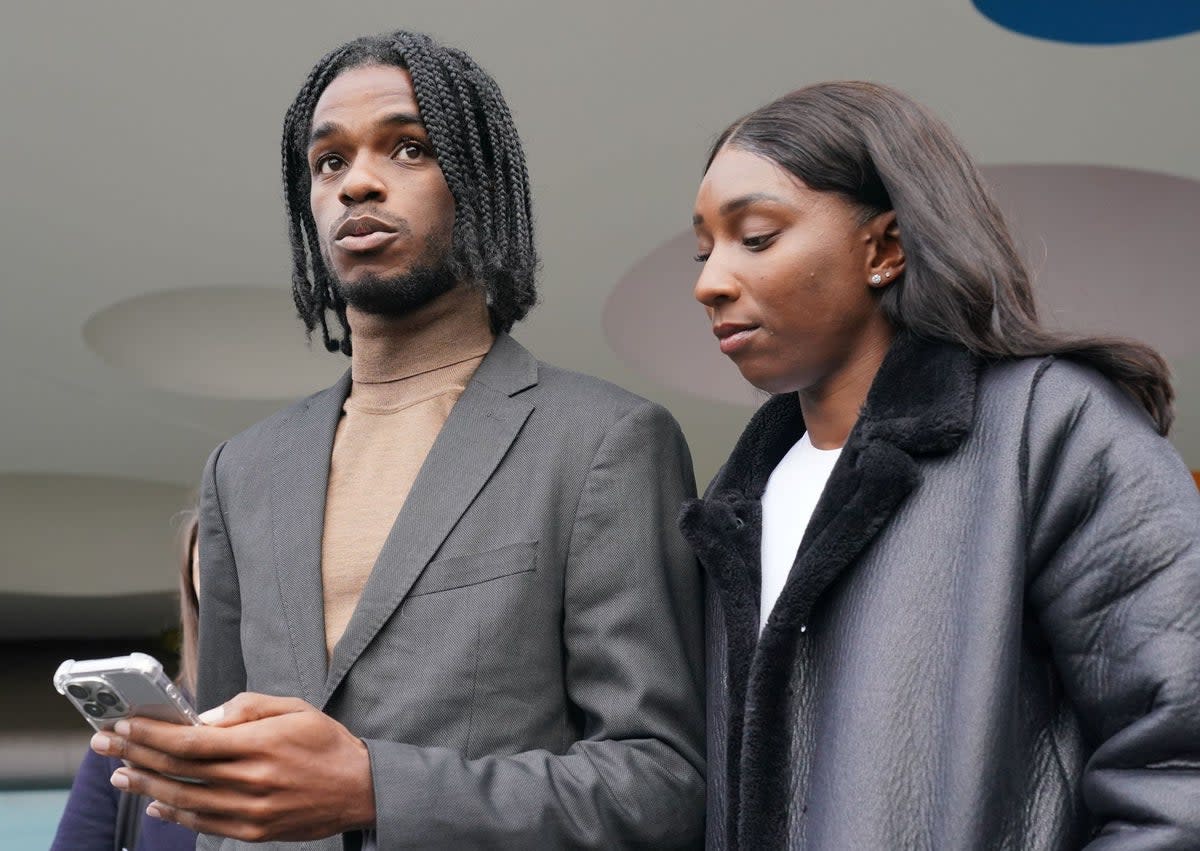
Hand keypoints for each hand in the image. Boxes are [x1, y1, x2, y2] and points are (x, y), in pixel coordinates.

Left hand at [90, 692, 374, 841]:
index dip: (152, 734)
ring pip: (184, 800)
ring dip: (146, 787)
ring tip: (121, 775)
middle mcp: (251, 779)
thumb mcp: (294, 708)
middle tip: (105, 745)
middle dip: (136, 755)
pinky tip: (156, 804)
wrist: (361, 789)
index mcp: (260, 744)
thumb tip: (205, 716)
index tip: (124, 725)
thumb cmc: (326, 743)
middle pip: (179, 770)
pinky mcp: (254, 832)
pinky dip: (175, 815)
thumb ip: (249, 707)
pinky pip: (204, 825)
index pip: (191, 740)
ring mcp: (251, 810)